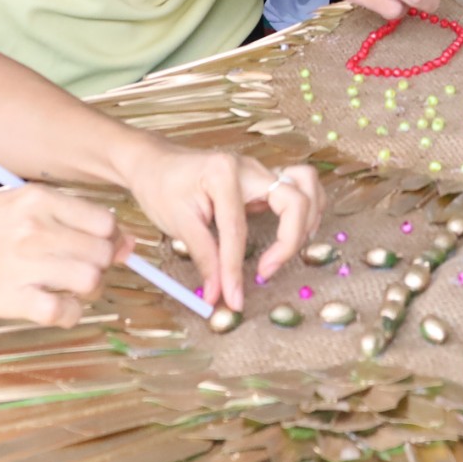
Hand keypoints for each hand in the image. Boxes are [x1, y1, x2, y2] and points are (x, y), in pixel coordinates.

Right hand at [0, 184, 128, 326]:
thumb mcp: (24, 201)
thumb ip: (72, 215)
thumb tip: (126, 241)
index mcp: (39, 200)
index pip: (104, 221)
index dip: (113, 238)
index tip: (107, 246)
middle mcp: (35, 230)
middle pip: (102, 253)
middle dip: (104, 264)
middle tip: (87, 267)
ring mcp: (24, 265)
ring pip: (90, 280)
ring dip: (90, 289)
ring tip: (74, 287)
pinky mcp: (13, 299)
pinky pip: (63, 312)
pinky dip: (70, 313)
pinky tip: (59, 306)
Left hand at [114, 139, 321, 312]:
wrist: (155, 162)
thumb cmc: (161, 187)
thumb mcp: (177, 222)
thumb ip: (204, 257)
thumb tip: (218, 294)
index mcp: (223, 173)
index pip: (238, 230)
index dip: (235, 270)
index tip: (232, 299)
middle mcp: (250, 167)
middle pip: (293, 201)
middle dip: (288, 241)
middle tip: (264, 272)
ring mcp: (261, 170)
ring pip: (307, 185)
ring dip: (307, 220)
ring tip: (289, 250)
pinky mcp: (264, 179)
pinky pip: (300, 187)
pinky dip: (305, 209)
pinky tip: (294, 231)